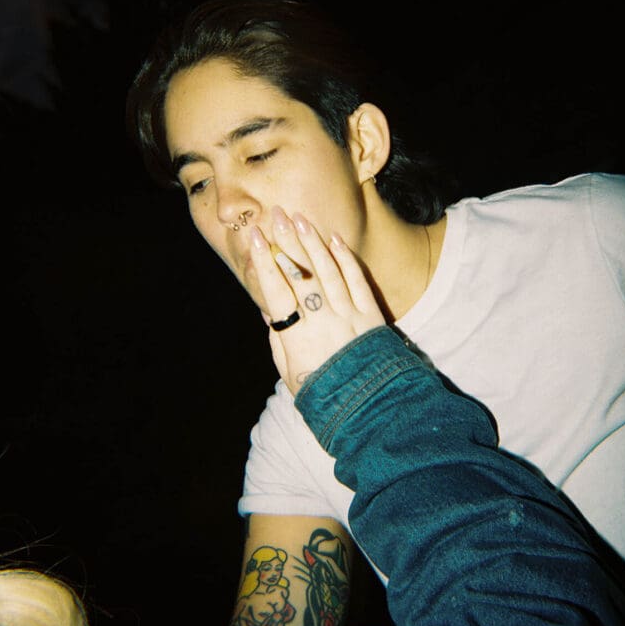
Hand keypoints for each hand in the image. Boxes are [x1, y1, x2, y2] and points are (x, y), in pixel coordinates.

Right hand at [248, 207, 384, 393]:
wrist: (370, 410)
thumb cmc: (323, 395)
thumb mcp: (290, 375)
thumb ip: (279, 342)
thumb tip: (270, 313)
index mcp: (298, 337)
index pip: (275, 291)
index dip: (263, 261)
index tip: (252, 237)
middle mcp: (323, 321)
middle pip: (301, 273)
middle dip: (286, 241)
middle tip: (276, 214)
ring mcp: (349, 315)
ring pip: (328, 271)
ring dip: (312, 243)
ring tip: (299, 219)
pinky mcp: (372, 316)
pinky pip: (357, 281)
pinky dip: (345, 259)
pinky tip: (334, 240)